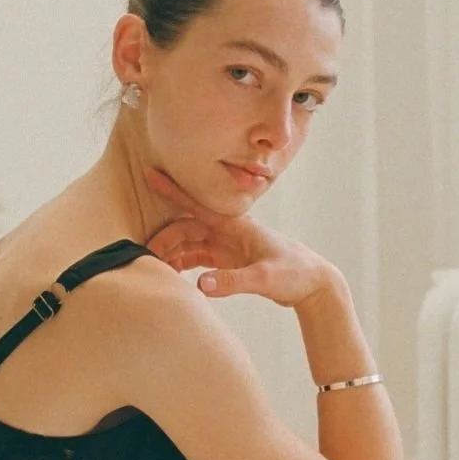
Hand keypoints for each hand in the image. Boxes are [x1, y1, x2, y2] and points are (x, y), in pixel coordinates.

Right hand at [141, 166, 335, 308]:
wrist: (314, 283)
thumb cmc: (294, 274)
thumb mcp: (264, 279)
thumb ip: (232, 282)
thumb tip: (199, 285)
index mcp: (235, 226)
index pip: (197, 204)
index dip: (173, 190)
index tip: (151, 173)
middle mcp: (228, 231)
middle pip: (186, 229)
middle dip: (163, 239)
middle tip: (144, 257)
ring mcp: (228, 245)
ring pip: (189, 243)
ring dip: (171, 253)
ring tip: (153, 268)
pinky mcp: (229, 260)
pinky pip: (198, 258)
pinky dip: (183, 264)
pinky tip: (172, 275)